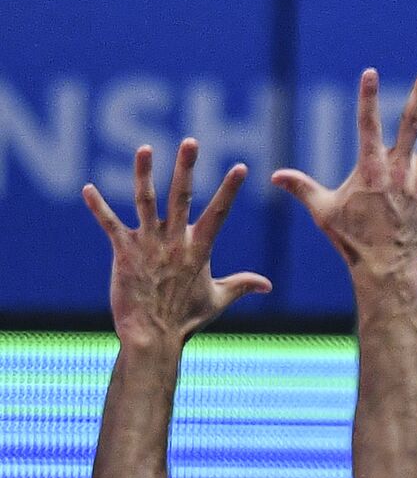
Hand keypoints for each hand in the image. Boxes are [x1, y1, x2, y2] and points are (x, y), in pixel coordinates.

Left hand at [82, 141, 270, 347]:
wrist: (154, 335)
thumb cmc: (185, 319)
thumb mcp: (218, 300)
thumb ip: (242, 285)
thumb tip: (268, 285)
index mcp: (199, 249)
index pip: (219, 213)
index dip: (230, 189)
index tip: (241, 167)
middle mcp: (175, 242)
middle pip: (182, 197)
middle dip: (186, 168)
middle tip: (190, 142)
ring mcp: (149, 245)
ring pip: (146, 201)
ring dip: (144, 174)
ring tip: (145, 149)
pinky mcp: (124, 253)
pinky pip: (110, 224)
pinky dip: (98, 207)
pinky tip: (87, 189)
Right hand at [271, 65, 416, 279]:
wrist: (385, 268)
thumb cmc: (352, 240)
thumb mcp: (323, 211)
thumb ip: (302, 187)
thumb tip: (273, 176)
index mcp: (370, 168)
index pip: (367, 124)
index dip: (368, 97)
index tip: (370, 73)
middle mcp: (398, 170)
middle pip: (411, 123)